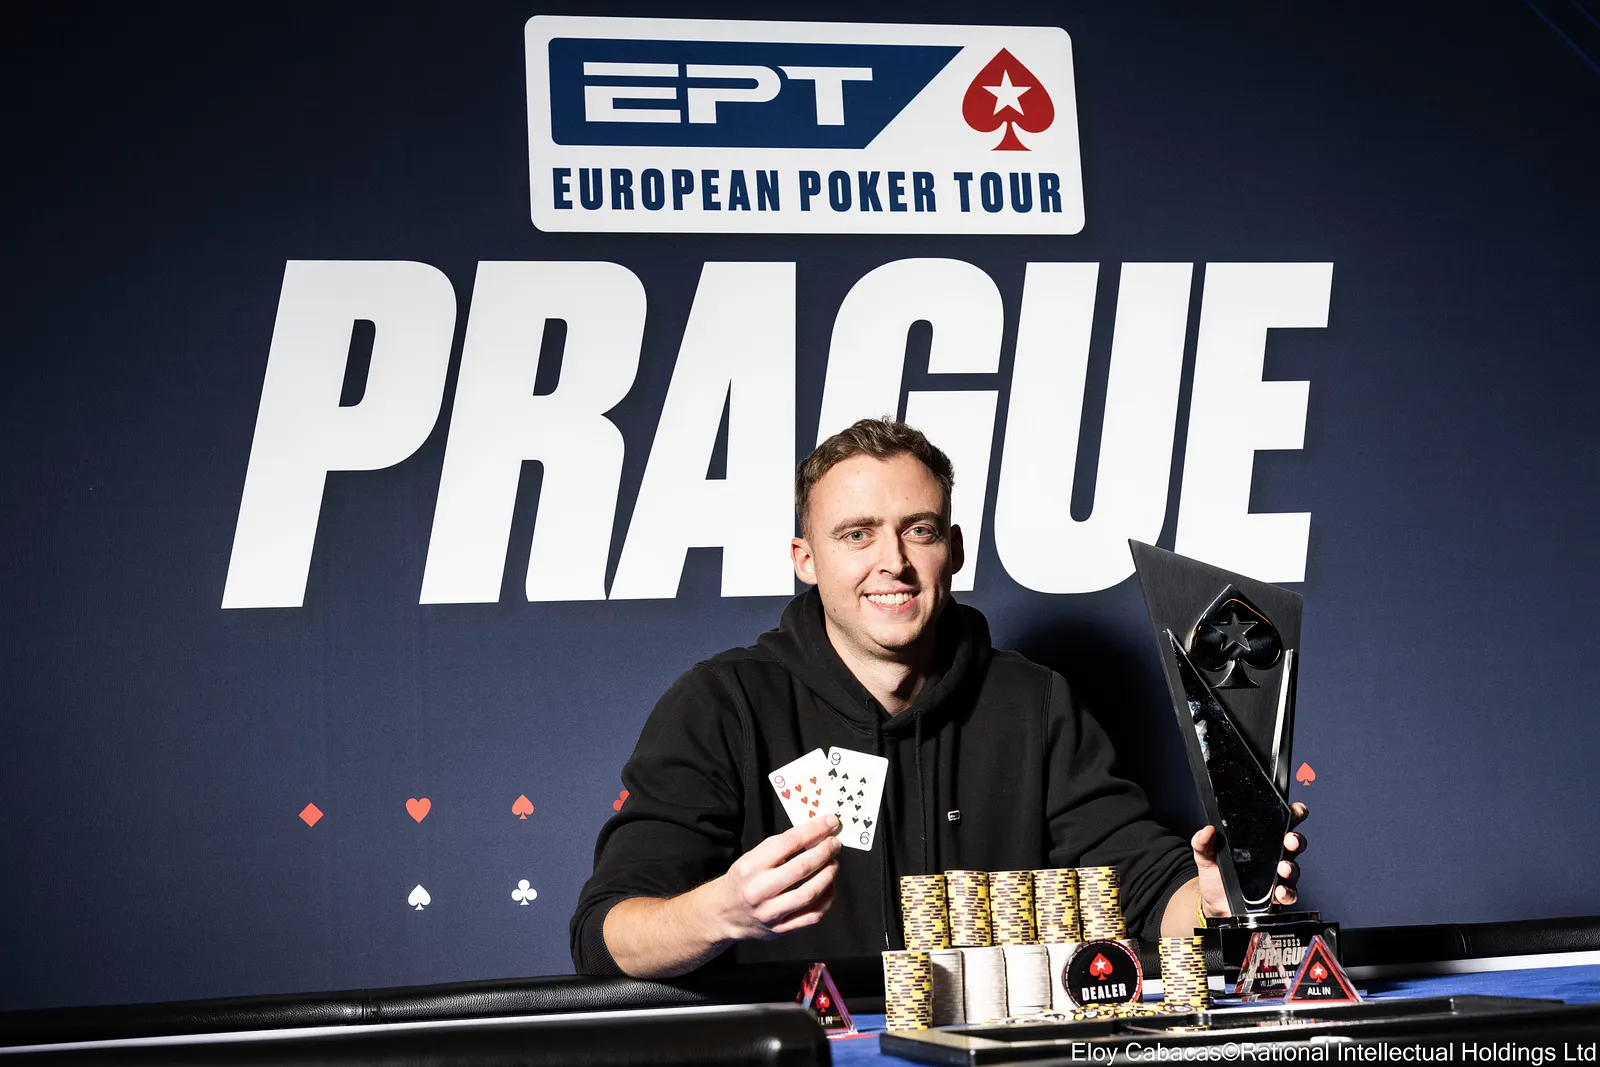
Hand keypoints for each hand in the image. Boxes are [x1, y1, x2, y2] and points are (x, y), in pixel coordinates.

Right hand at [707, 814, 841, 941]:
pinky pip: (812, 915)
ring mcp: (770, 912)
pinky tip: (828, 887)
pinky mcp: (780, 929)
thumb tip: (815, 833)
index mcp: (750, 866)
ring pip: (809, 893)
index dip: (814, 830)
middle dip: (825, 852)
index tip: (830, 822)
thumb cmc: (743, 881)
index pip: (788, 843)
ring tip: (833, 864)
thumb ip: (780, 847)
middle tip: (835, 844)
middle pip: (801, 868)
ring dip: (828, 876)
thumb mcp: (751, 858)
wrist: (725, 913)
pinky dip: (826, 899)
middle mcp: (759, 890)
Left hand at [1191, 802, 1308, 917]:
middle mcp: (1273, 857)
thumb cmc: (1216, 875)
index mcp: (1259, 841)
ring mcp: (1277, 877)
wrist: (1213, 903)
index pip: (1280, 823)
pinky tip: (1279, 891)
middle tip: (1289, 839)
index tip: (1295, 810)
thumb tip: (1207, 830)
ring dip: (1291, 867)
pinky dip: (1287, 893)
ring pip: (1293, 869)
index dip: (1292, 814)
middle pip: (1293, 844)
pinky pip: (1289, 894)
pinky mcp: (1276, 897)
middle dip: (1296, 839)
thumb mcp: (1206, 855)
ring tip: (1283, 867)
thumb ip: (1202, 842)